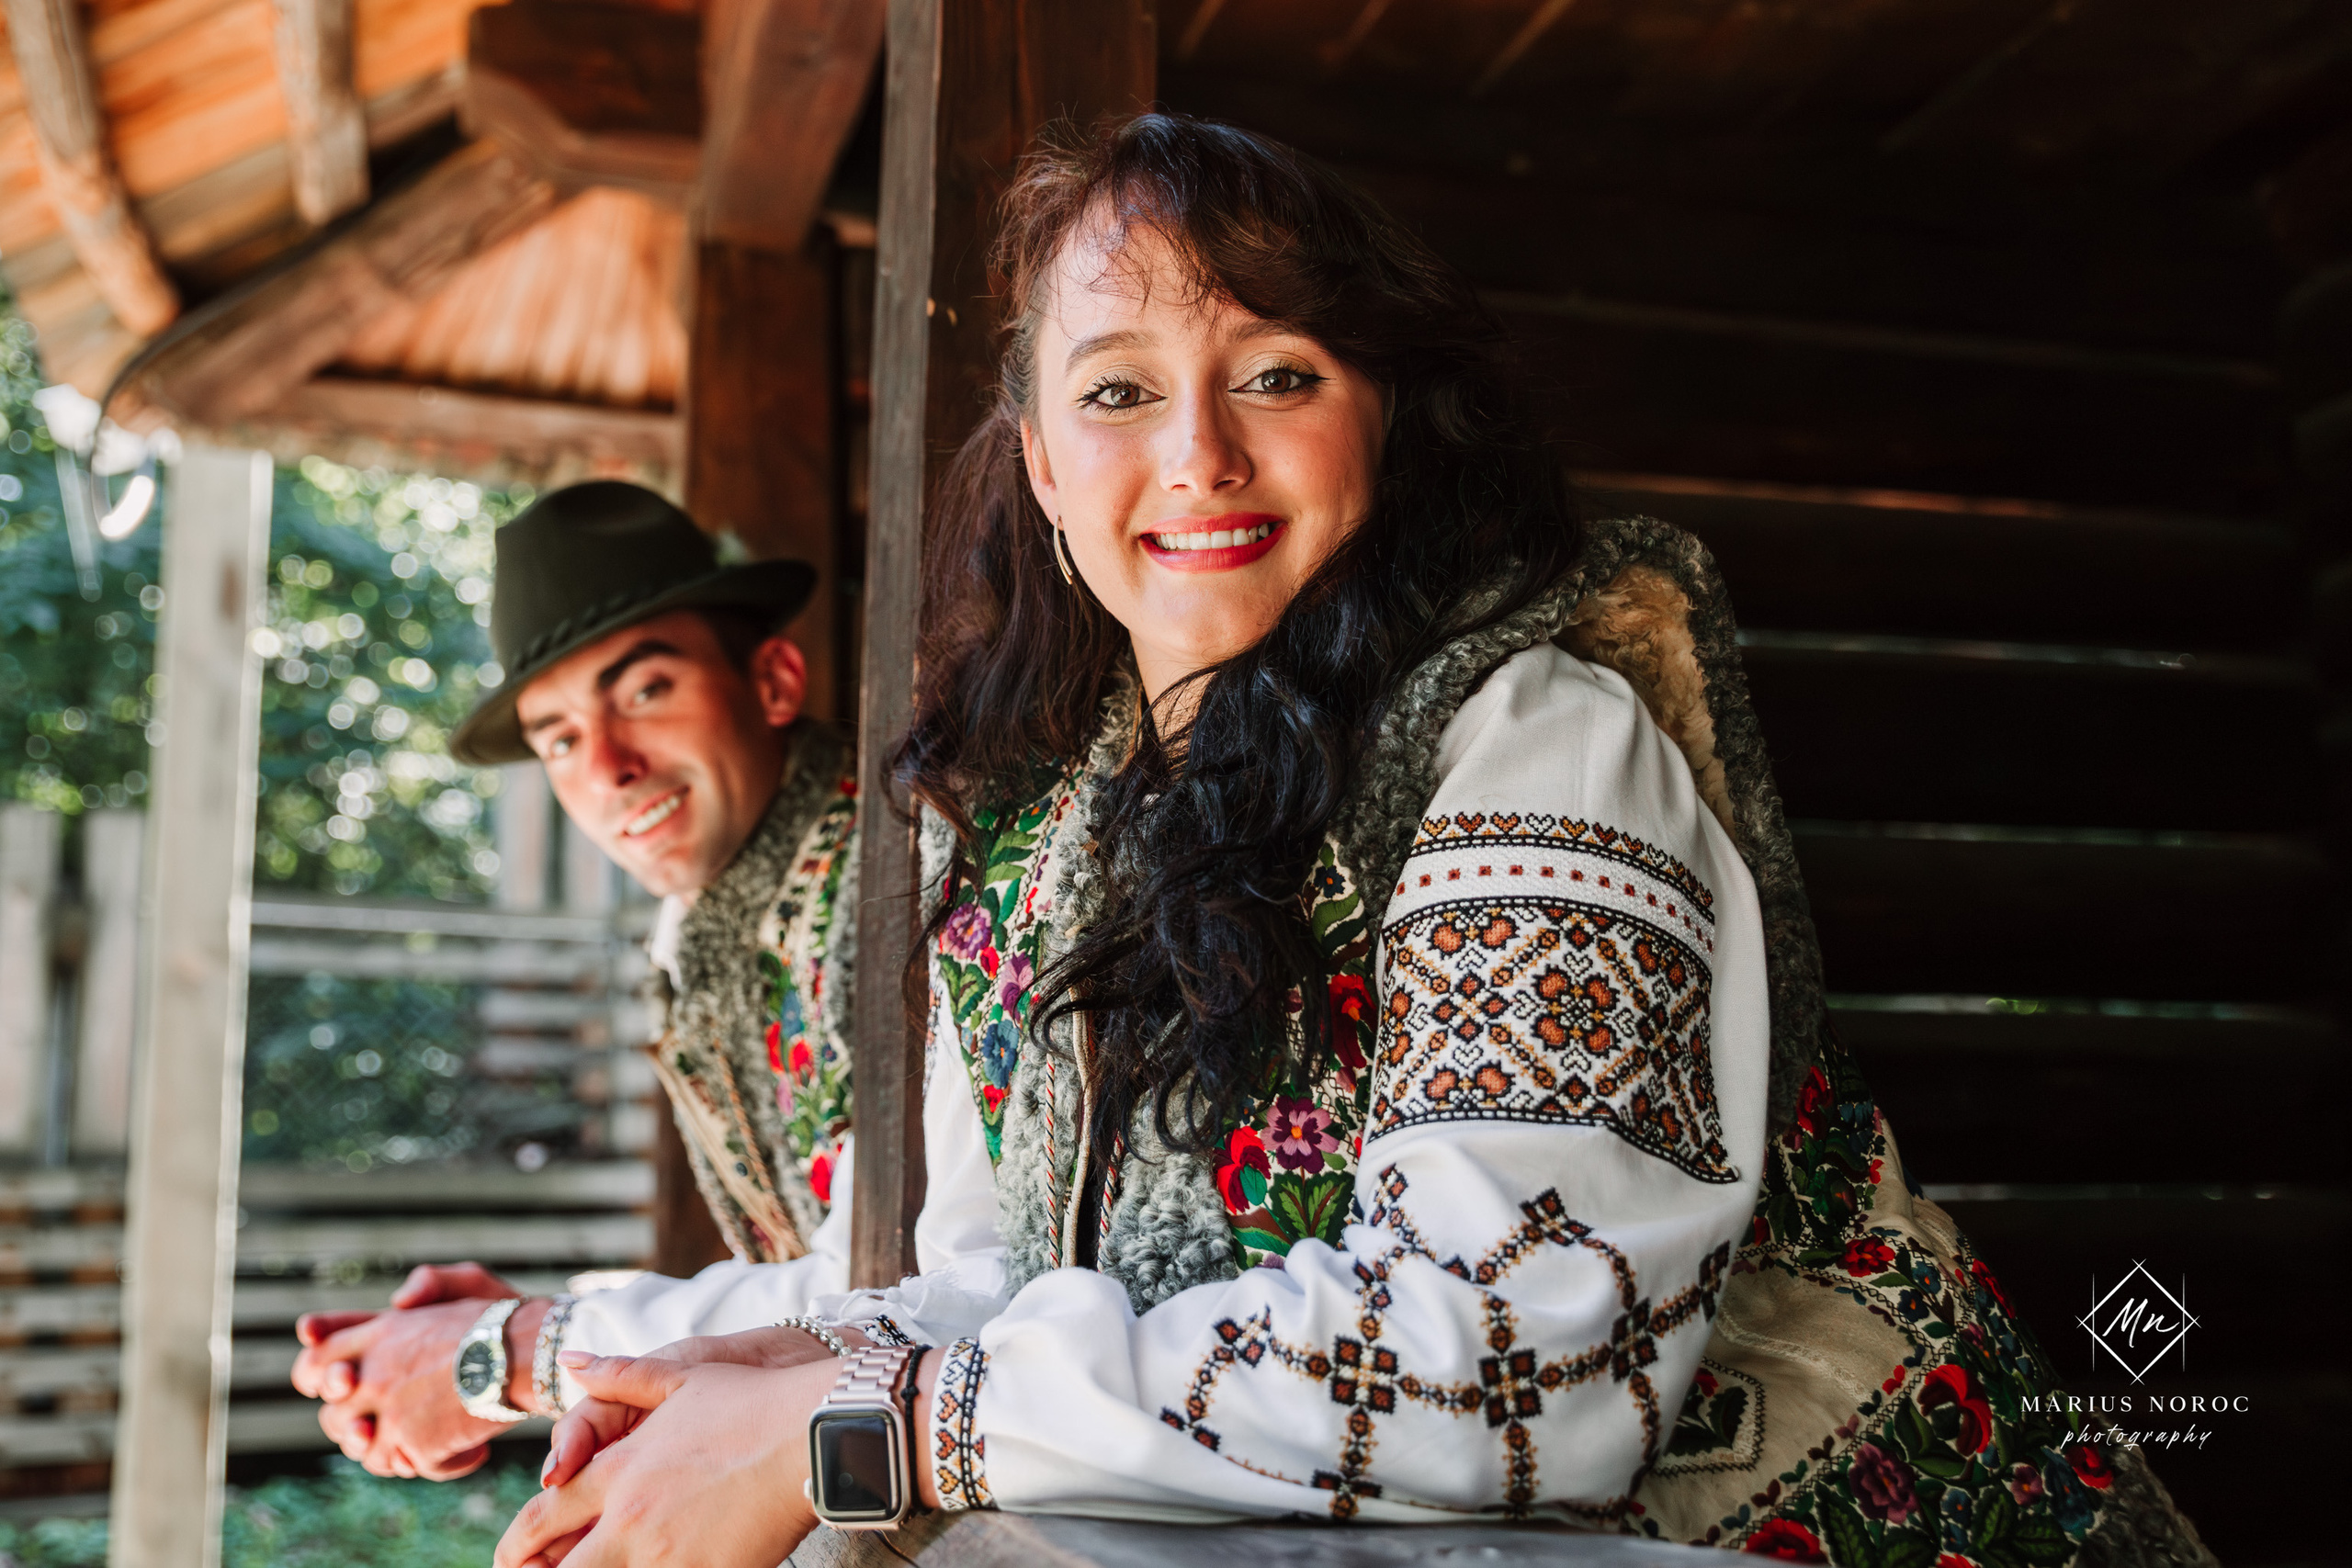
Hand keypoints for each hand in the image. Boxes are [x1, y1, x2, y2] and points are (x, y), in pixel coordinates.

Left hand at [291, 1264, 543, 1479]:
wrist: (529, 1352)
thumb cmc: (502, 1315)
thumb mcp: (464, 1281)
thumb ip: (425, 1285)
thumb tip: (398, 1302)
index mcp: (378, 1335)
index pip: (312, 1365)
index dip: (319, 1381)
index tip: (343, 1387)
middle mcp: (373, 1376)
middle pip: (332, 1418)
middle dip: (356, 1424)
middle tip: (391, 1423)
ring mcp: (390, 1414)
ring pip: (364, 1451)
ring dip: (392, 1450)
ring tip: (427, 1440)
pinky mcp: (414, 1445)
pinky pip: (408, 1467)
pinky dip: (440, 1463)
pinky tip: (472, 1448)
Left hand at [499, 1348, 944, 1567]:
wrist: (816, 1434)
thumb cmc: (754, 1400)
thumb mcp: (682, 1375)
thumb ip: (619, 1375)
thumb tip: (568, 1358)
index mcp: (620, 1469)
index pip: (542, 1516)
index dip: (516, 1543)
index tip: (508, 1557)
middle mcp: (631, 1517)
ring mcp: (666, 1555)